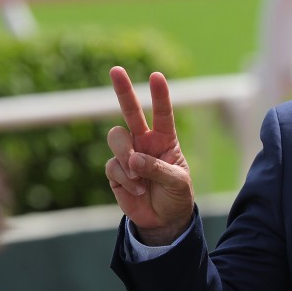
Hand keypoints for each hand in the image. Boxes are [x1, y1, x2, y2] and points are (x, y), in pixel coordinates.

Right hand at [105, 67, 194, 245]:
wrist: (163, 220)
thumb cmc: (176, 196)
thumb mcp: (178, 183)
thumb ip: (158, 168)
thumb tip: (134, 159)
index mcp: (165, 140)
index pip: (163, 114)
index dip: (160, 96)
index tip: (157, 76)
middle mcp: (144, 142)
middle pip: (130, 112)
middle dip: (124, 91)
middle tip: (116, 70)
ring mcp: (128, 155)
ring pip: (117, 138)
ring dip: (127, 156)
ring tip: (140, 177)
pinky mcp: (116, 171)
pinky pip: (113, 165)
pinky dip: (126, 178)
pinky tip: (137, 189)